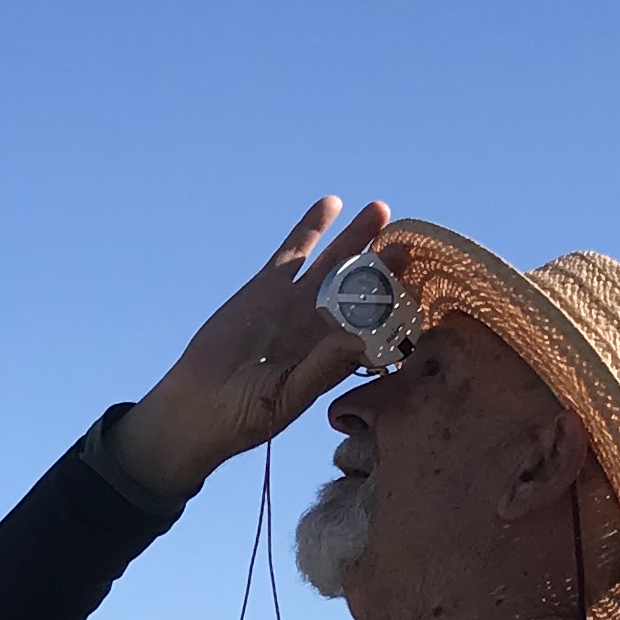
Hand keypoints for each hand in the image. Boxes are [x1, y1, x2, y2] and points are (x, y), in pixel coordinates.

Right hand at [111, 195, 394, 504]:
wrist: (199, 407)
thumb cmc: (247, 415)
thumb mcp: (289, 395)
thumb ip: (324, 366)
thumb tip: (361, 338)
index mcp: (337, 356)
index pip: (377, 324)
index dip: (397, 304)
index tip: (420, 285)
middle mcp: (322, 326)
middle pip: (362, 288)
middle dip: (385, 264)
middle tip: (409, 240)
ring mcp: (296, 304)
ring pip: (334, 263)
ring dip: (356, 237)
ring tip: (380, 211)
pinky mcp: (266, 288)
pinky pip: (293, 252)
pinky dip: (311, 228)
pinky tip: (331, 204)